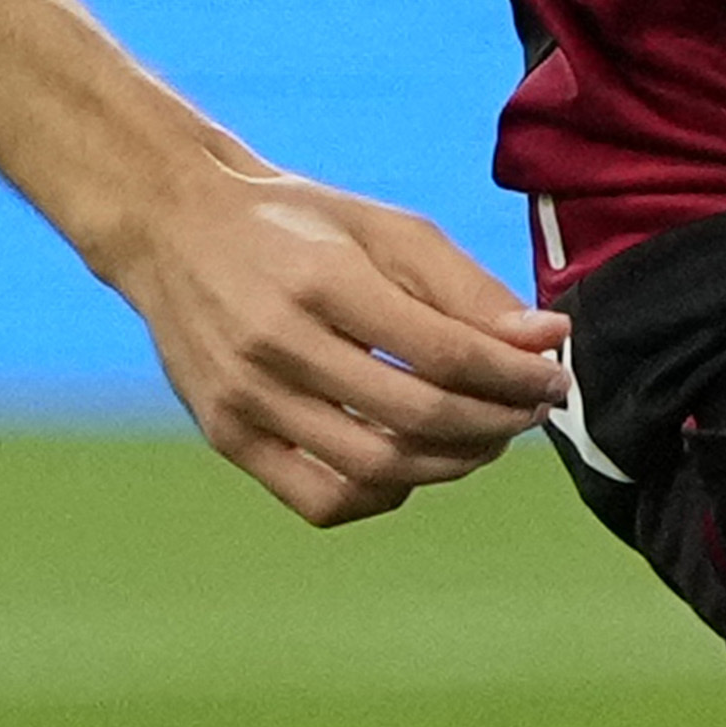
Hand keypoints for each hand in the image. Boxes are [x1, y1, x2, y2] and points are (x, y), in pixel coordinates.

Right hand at [106, 166, 564, 526]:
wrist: (172, 228)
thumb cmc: (295, 225)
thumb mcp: (383, 228)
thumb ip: (465, 286)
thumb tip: (547, 339)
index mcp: (324, 278)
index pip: (446, 351)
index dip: (515, 375)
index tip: (552, 378)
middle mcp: (278, 342)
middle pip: (418, 416)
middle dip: (497, 423)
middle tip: (529, 412)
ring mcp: (245, 397)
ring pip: (376, 466)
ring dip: (453, 463)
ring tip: (484, 438)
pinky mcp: (226, 435)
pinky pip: (321, 500)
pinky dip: (382, 495)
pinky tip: (410, 465)